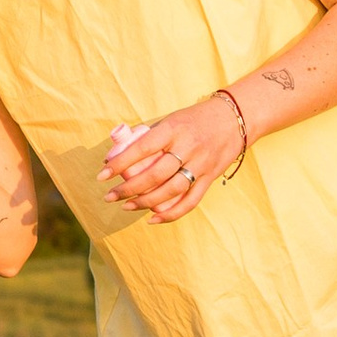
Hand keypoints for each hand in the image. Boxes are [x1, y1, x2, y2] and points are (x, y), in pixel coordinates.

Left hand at [102, 89, 245, 223]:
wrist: (235, 118)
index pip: (142, 148)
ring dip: (146, 202)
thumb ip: (147, 136)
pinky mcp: (211, 177)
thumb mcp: (170, 120)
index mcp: (173, 129)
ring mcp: (201, 164)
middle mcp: (188, 147)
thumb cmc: (194, 119)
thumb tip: (115, 153)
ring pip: (171, 190)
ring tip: (127, 206)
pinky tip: (153, 219)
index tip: (102, 175)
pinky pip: (191, 201)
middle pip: (155, 174)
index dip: (120, 163)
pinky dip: (171, 214)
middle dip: (128, 188)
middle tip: (110, 196)